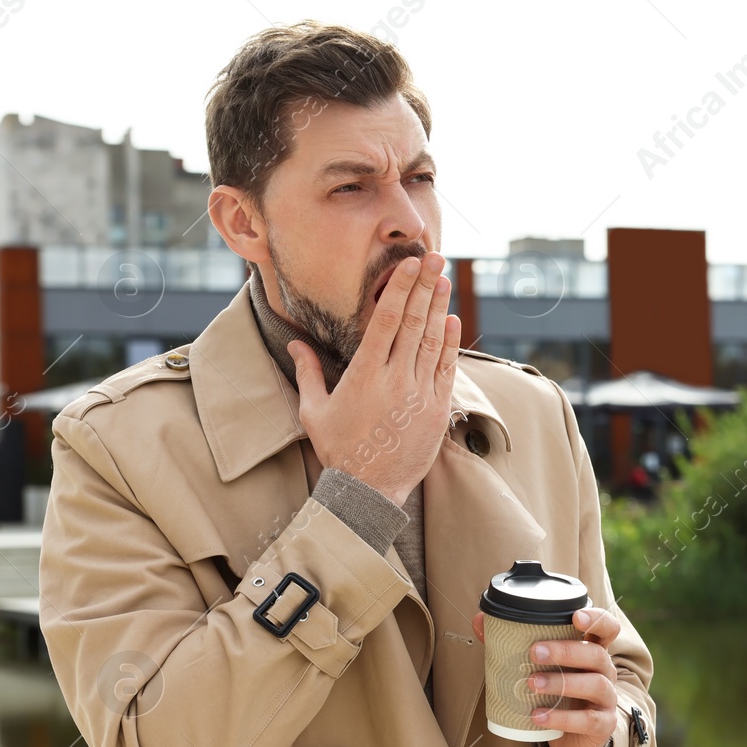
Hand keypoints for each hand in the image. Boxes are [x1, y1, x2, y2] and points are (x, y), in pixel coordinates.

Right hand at [289, 251, 461, 505]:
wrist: (369, 489)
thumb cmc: (338, 449)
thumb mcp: (314, 410)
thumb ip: (308, 372)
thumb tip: (295, 343)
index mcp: (364, 375)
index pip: (386, 320)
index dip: (400, 289)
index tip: (410, 265)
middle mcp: (395, 379)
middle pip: (414, 323)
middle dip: (425, 287)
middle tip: (435, 257)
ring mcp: (419, 394)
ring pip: (433, 341)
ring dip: (439, 307)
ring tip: (444, 279)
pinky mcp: (437, 409)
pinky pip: (446, 368)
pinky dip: (450, 343)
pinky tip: (451, 319)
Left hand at [470, 607, 619, 746]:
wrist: (570, 738)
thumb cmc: (556, 694)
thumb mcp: (541, 668)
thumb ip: (512, 643)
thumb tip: (481, 621)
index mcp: (593, 650)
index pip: (607, 628)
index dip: (597, 618)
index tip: (575, 617)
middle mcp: (605, 671)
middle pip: (596, 654)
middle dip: (566, 651)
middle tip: (534, 653)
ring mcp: (607, 698)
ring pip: (595, 684)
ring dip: (561, 682)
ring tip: (532, 684)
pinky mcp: (603, 724)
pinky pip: (588, 720)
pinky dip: (561, 718)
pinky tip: (538, 716)